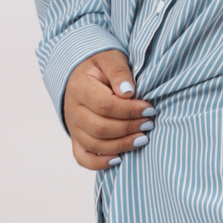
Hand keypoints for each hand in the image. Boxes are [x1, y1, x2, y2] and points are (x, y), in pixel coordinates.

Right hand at [64, 49, 154, 170]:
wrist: (82, 73)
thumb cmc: (100, 65)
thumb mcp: (110, 58)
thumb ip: (119, 72)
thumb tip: (128, 93)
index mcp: (79, 88)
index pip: (105, 106)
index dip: (130, 111)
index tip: (149, 109)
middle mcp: (72, 110)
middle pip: (100, 128)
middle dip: (129, 128)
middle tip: (149, 123)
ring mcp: (73, 127)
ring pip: (94, 145)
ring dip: (121, 145)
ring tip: (143, 138)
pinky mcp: (76, 138)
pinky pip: (83, 158)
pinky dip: (100, 163)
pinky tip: (120, 159)